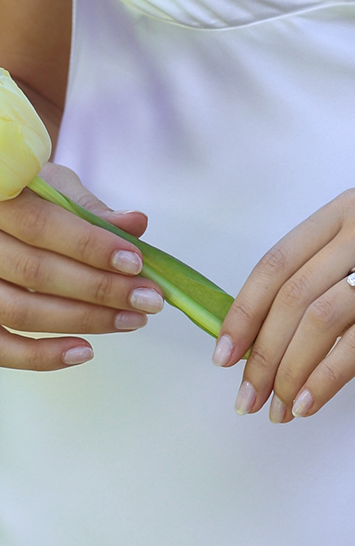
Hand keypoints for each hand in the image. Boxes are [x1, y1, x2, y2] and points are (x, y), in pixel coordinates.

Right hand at [0, 163, 163, 370]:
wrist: (2, 214)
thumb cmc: (29, 199)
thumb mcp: (55, 189)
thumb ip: (91, 209)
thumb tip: (136, 224)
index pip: (41, 225)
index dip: (91, 247)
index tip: (136, 263)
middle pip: (36, 272)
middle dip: (102, 289)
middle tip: (149, 300)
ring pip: (22, 311)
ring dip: (86, 321)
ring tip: (133, 320)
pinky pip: (0, 348)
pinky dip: (42, 356)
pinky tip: (85, 352)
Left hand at [215, 188, 354, 421]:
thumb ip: (321, 290)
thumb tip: (255, 341)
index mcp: (349, 210)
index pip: (276, 262)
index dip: (243, 313)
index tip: (224, 357)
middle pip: (292, 295)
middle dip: (261, 354)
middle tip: (248, 398)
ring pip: (319, 321)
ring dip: (289, 373)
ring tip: (277, 409)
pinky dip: (325, 380)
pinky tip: (310, 406)